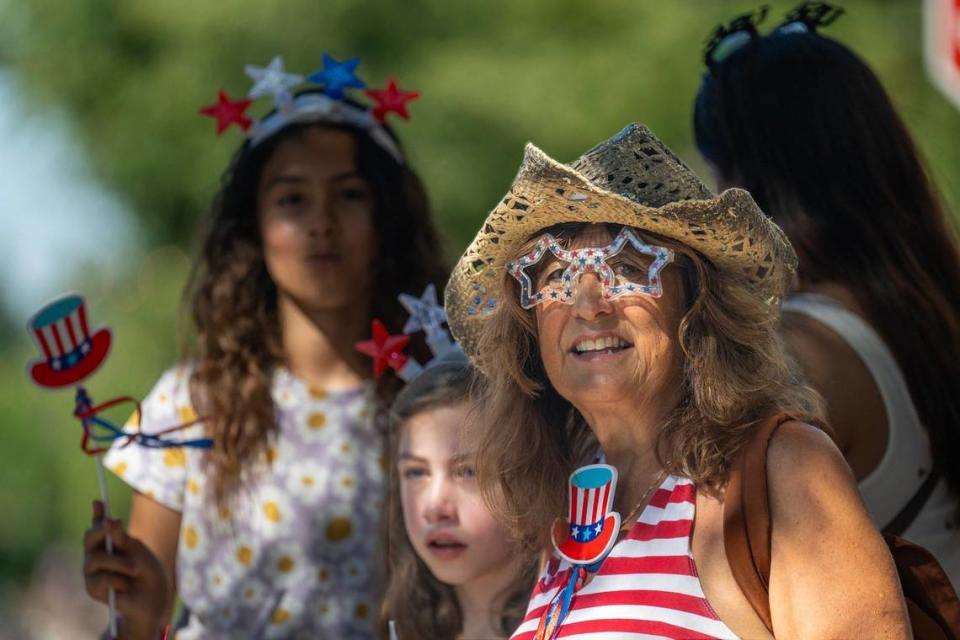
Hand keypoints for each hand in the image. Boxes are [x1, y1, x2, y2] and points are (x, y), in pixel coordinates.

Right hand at [83, 500, 169, 637]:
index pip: (99, 525)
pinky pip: (101, 579)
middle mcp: (97, 554)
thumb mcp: (138, 550)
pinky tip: (125, 586)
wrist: (152, 597)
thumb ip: (122, 538)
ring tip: (135, 569)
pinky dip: (118, 581)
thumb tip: (110, 520)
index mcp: (110, 541)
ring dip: (118, 563)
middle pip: (88, 537)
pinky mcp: (92, 588)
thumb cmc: (148, 571)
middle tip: (110, 525)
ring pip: (95, 559)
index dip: (97, 513)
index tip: (98, 501)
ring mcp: (92, 571)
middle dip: (99, 531)